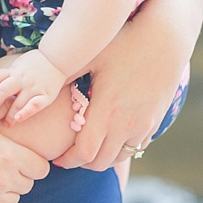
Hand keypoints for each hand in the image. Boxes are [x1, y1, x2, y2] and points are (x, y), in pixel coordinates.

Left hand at [0, 50, 66, 124]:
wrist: (57, 59)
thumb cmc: (34, 65)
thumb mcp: (18, 66)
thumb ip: (7, 76)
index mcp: (13, 71)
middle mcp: (21, 79)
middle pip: (3, 90)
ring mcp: (33, 87)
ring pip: (17, 102)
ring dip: (10, 114)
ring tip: (7, 123)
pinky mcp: (45, 95)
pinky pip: (34, 105)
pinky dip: (26, 112)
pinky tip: (19, 119)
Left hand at [52, 18, 184, 170]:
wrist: (165, 40)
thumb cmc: (123, 43)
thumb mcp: (91, 56)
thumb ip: (64, 75)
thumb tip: (37, 86)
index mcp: (106, 109)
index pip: (84, 153)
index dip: (67, 161)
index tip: (56, 157)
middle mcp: (126, 123)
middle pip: (100, 163)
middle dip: (82, 163)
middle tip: (69, 155)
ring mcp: (143, 125)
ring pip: (120, 157)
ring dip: (103, 158)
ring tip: (89, 147)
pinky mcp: (155, 122)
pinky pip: (137, 147)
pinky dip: (121, 149)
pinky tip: (111, 137)